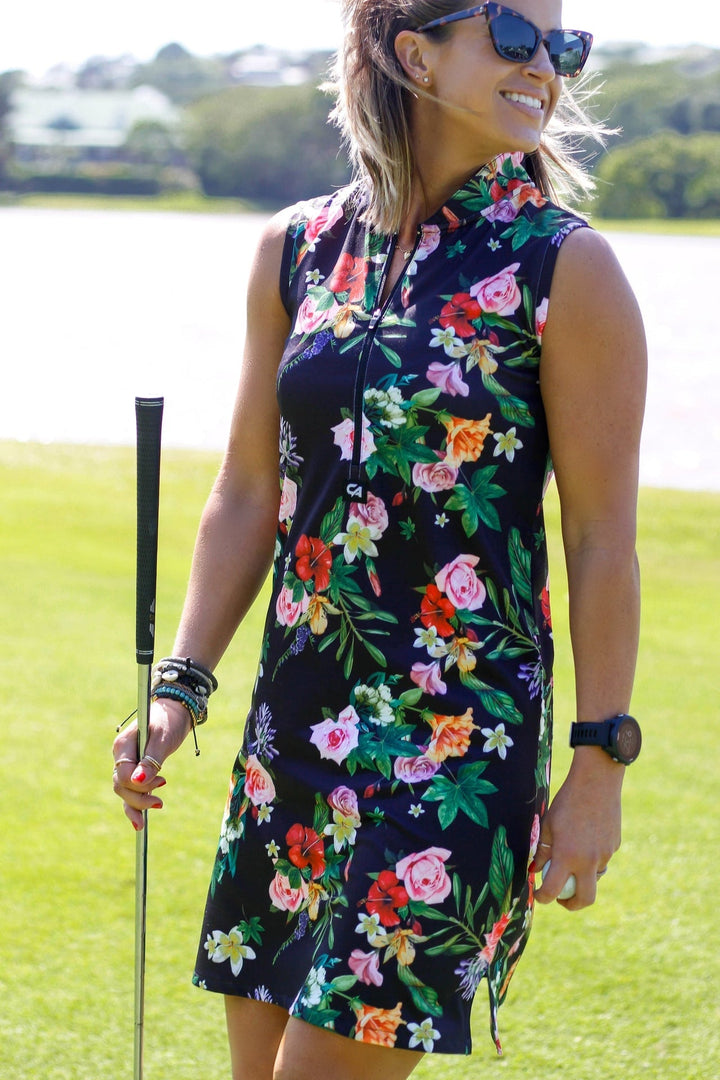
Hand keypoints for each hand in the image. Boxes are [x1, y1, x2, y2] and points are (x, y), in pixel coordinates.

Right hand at [112, 699, 191, 830]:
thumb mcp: (163, 739)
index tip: (162, 782)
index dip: (139, 785)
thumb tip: (138, 783)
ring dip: (136, 804)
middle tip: (160, 801)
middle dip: (138, 797)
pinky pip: (129, 790)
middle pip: (121, 785)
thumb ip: (151, 761)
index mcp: (123, 745)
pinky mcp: (135, 768)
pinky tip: (139, 821)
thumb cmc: (169, 721)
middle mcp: (121, 755)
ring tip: (153, 812)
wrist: (176, 712)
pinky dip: (134, 805)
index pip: (122, 774)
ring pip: (124, 790)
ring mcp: (126, 762)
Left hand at [534, 747, 623, 910]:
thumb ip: (542, 851)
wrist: (597, 782)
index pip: (553, 890)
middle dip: (572, 904)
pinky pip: (602, 859)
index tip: (538, 894)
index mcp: (567, 856)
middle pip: (585, 899)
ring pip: (595, 877)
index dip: (543, 897)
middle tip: (561, 899)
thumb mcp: (548, 825)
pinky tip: (586, 837)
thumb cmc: (567, 801)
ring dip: (583, 877)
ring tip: (572, 859)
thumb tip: (536, 871)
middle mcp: (589, 861)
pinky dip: (593, 858)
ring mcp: (605, 855)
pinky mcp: (615, 846)